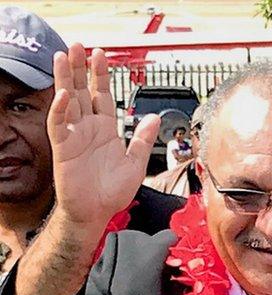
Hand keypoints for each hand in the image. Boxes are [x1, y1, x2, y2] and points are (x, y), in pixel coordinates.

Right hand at [48, 44, 158, 228]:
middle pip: (83, 91)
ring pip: (68, 100)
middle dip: (81, 68)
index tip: (102, 55)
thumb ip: (143, 140)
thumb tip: (153, 118)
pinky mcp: (63, 147)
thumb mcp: (136, 163)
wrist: (97, 212)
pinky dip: (60, 109)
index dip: (102, 75)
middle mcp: (89, 128)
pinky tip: (65, 93)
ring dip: (66, 79)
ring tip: (64, 56)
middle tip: (79, 46)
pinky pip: (59, 124)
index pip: (103, 95)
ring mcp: (74, 136)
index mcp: (107, 130)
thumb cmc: (113, 191)